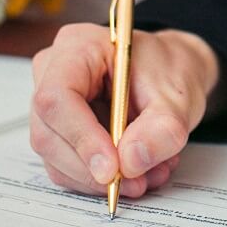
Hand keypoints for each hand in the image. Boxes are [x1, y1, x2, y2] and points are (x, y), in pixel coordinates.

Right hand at [31, 24, 222, 196]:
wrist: (171, 74)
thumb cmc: (168, 71)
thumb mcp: (178, 97)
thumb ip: (160, 129)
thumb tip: (129, 161)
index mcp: (78, 46)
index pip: (58, 96)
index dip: (82, 138)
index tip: (112, 168)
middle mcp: (53, 72)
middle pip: (49, 133)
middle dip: (93, 168)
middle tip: (138, 180)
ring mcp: (52, 105)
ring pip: (55, 158)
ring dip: (100, 179)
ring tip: (148, 173)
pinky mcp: (59, 132)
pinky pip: (67, 168)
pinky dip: (100, 180)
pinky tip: (135, 171)